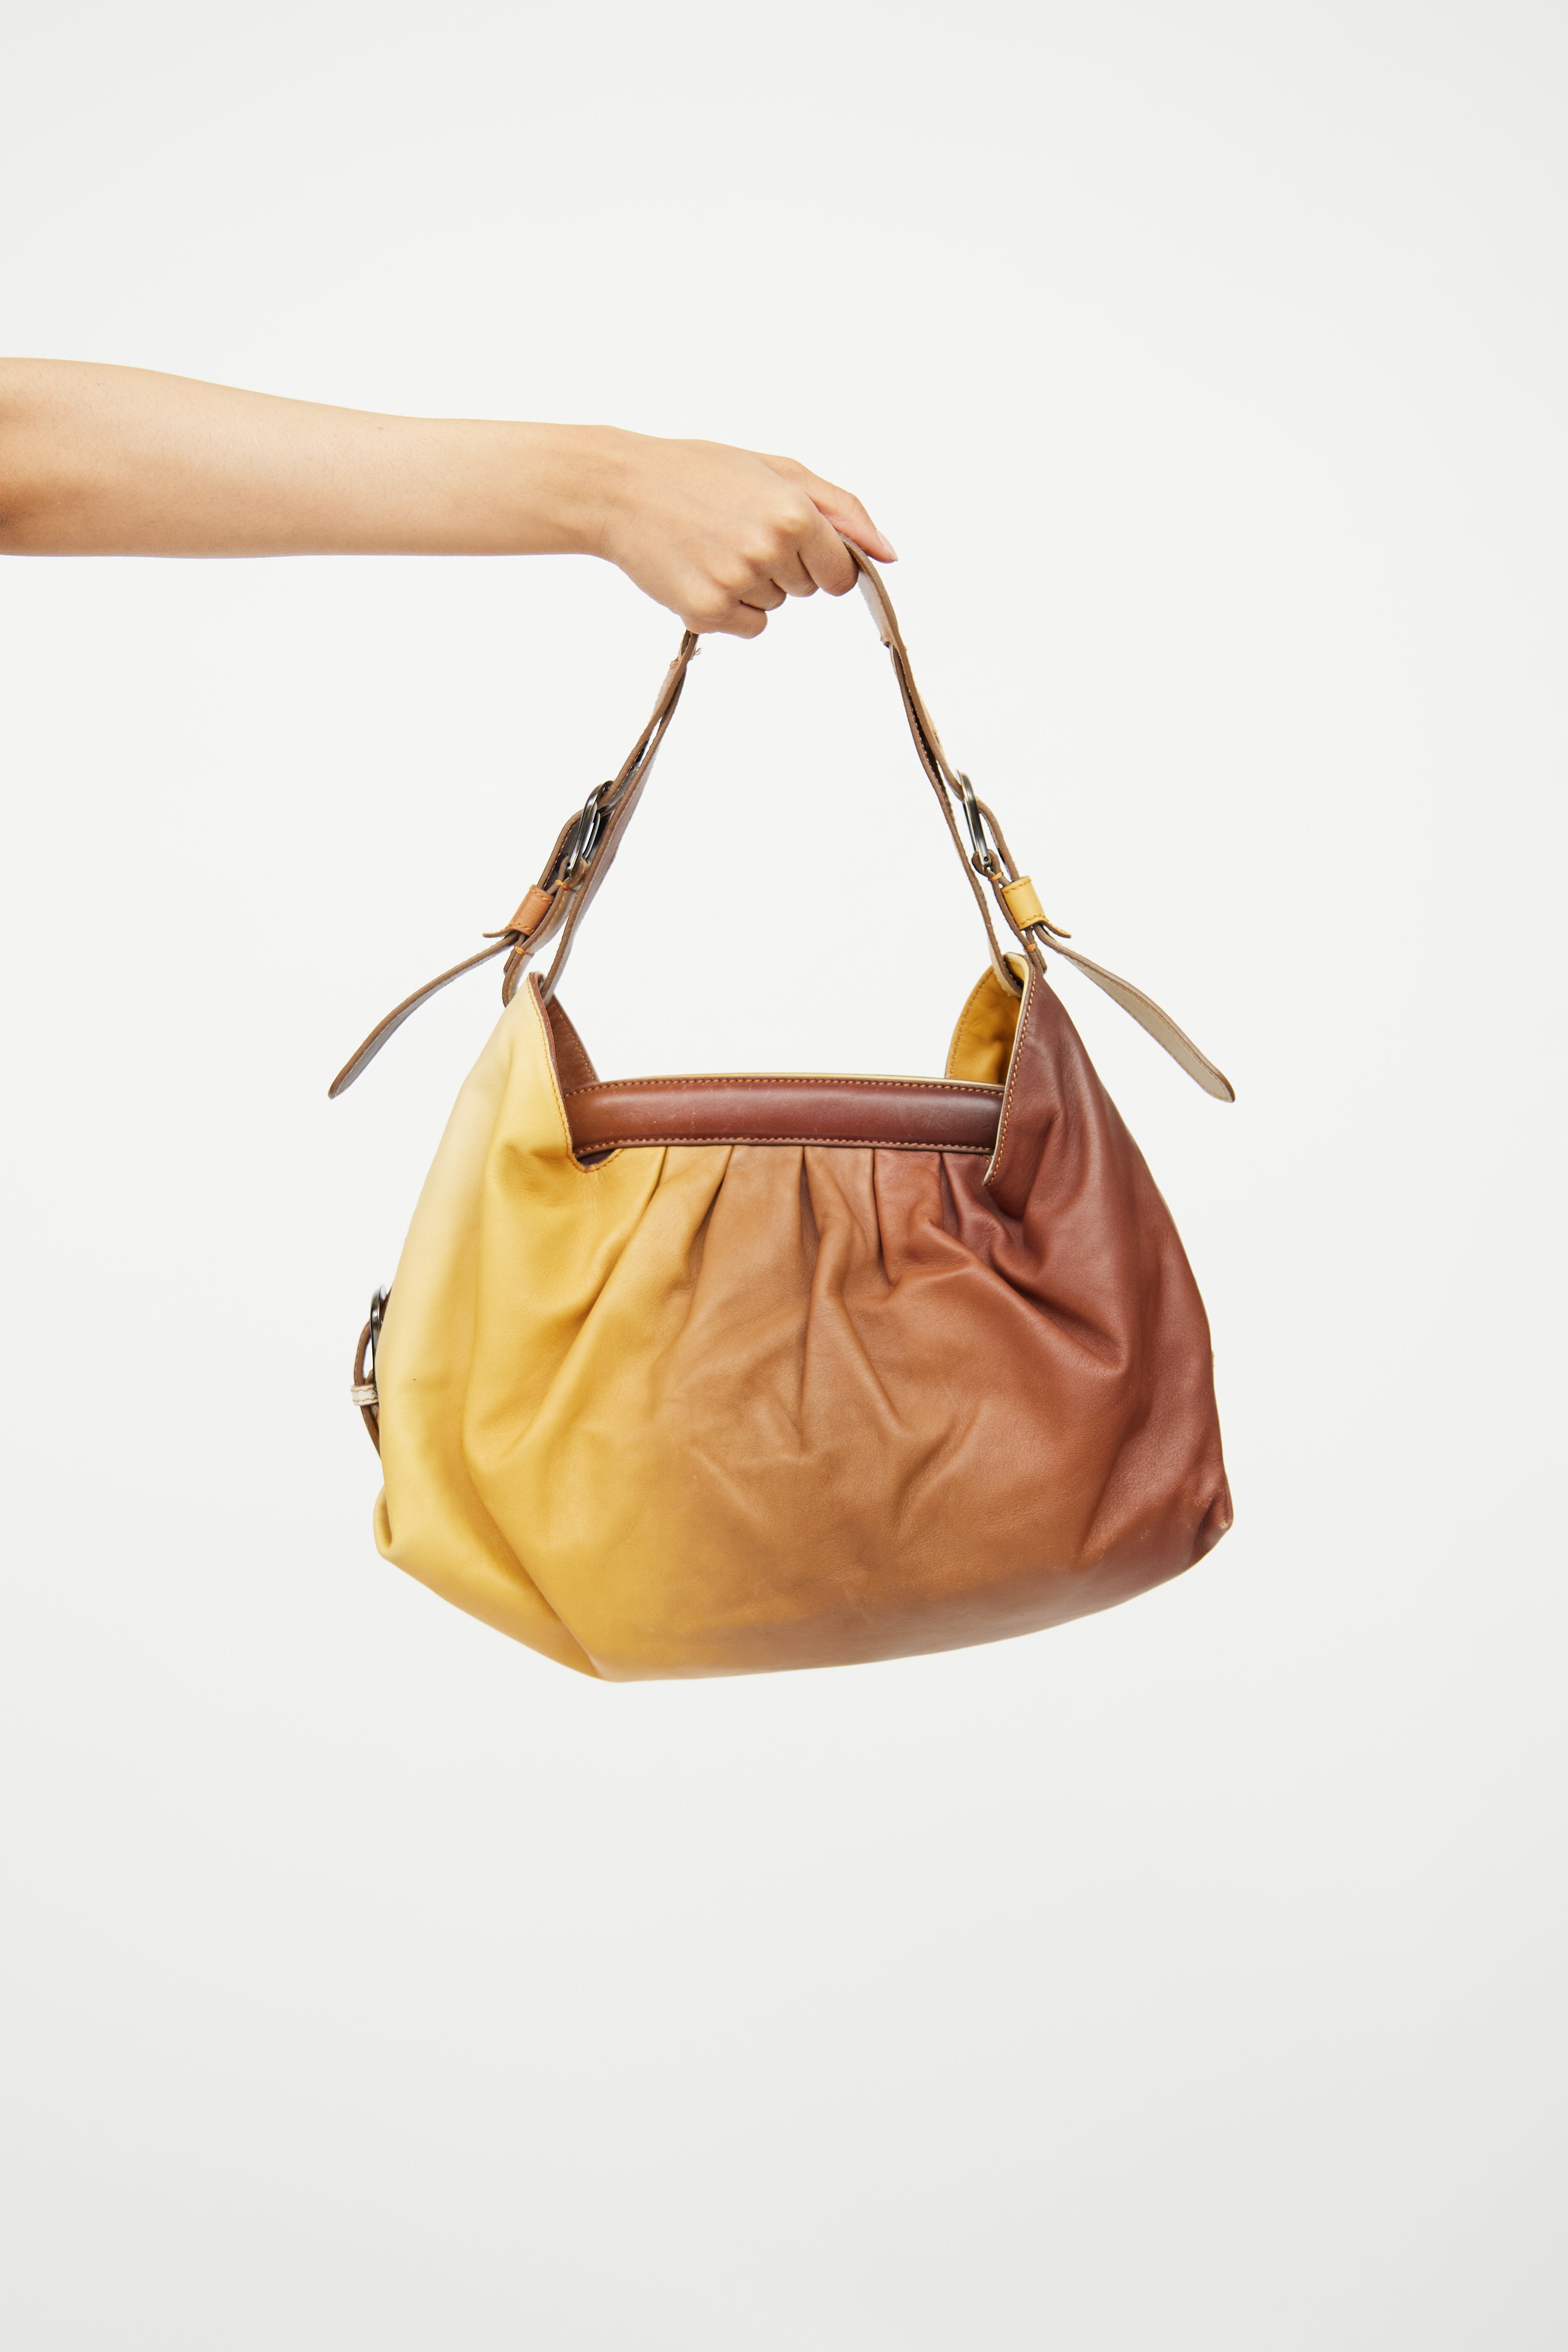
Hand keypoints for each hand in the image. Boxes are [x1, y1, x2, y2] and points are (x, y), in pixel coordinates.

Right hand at [586, 430, 896, 638]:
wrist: (621, 489)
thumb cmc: (698, 473)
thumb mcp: (777, 471)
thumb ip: (841, 509)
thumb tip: (887, 553)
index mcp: (794, 513)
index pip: (842, 572)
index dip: (821, 559)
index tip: (792, 542)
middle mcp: (769, 550)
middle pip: (809, 589)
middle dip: (785, 566)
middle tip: (738, 530)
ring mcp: (737, 584)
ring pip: (775, 606)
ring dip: (753, 584)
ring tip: (714, 545)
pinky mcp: (707, 612)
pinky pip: (747, 626)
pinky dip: (729, 607)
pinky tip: (701, 570)